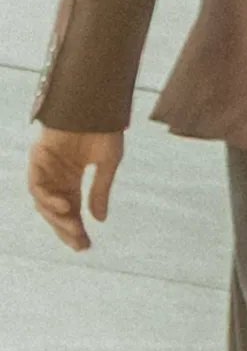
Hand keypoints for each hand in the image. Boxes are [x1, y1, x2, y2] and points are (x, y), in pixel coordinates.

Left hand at [28, 128, 124, 251]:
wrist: (95, 103)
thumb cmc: (104, 128)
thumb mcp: (107, 165)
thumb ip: (100, 192)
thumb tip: (99, 220)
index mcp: (72, 178)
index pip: (72, 210)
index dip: (77, 229)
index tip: (86, 247)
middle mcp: (56, 174)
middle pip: (55, 210)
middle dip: (66, 229)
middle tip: (79, 245)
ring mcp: (46, 166)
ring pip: (43, 202)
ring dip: (57, 218)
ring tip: (74, 227)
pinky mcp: (38, 156)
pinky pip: (36, 185)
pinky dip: (48, 199)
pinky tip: (65, 206)